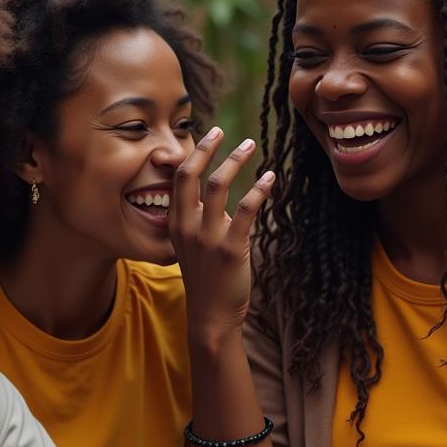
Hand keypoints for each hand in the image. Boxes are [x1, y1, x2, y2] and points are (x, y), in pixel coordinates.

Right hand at [168, 126, 274, 343]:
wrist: (210, 316)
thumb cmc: (205, 279)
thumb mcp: (190, 246)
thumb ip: (197, 220)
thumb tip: (216, 196)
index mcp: (176, 224)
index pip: (180, 178)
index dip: (195, 152)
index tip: (211, 134)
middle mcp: (188, 226)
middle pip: (192, 175)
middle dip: (208, 148)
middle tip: (224, 130)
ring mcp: (208, 237)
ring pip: (218, 186)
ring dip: (235, 161)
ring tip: (251, 146)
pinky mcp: (230, 249)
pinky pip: (245, 210)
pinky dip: (259, 190)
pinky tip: (270, 178)